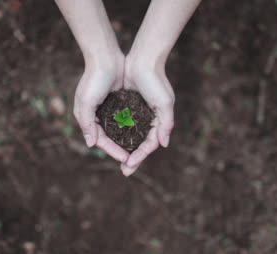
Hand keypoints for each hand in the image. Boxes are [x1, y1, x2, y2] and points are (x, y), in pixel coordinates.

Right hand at [73, 52, 129, 162]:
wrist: (105, 57)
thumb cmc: (93, 78)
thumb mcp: (86, 102)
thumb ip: (87, 123)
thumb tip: (90, 144)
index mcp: (88, 118)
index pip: (101, 140)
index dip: (113, 150)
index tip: (126, 159)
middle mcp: (98, 116)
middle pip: (110, 139)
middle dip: (119, 151)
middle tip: (132, 163)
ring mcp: (109, 109)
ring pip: (119, 132)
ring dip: (127, 142)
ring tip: (138, 152)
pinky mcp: (120, 102)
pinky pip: (126, 120)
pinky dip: (132, 129)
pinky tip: (142, 135)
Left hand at [120, 54, 174, 175]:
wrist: (144, 59)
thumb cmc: (156, 80)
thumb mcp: (164, 103)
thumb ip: (166, 123)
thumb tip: (164, 144)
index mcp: (158, 121)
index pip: (149, 144)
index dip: (140, 156)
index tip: (129, 165)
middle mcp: (148, 119)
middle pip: (140, 144)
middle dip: (134, 158)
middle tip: (125, 172)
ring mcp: (137, 113)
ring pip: (130, 136)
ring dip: (125, 149)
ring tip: (118, 160)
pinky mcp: (127, 105)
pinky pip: (122, 124)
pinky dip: (118, 134)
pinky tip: (111, 142)